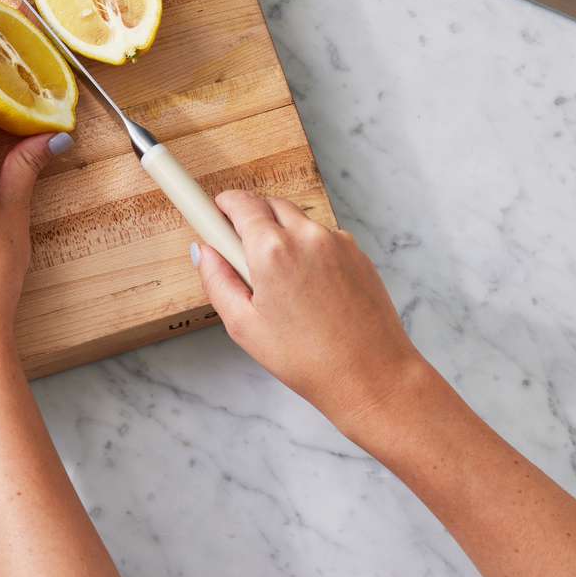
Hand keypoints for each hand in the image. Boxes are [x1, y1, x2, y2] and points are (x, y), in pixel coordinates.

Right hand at [194, 191, 425, 435]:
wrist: (371, 374)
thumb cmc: (308, 359)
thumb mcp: (244, 326)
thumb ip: (217, 281)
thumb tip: (204, 252)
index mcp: (273, 250)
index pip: (241, 203)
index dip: (223, 205)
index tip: (214, 211)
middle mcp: (307, 235)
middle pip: (270, 204)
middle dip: (251, 219)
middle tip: (242, 253)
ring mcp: (337, 240)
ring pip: (298, 220)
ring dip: (282, 235)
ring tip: (281, 283)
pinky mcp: (357, 252)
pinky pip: (323, 237)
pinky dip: (310, 249)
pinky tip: (309, 288)